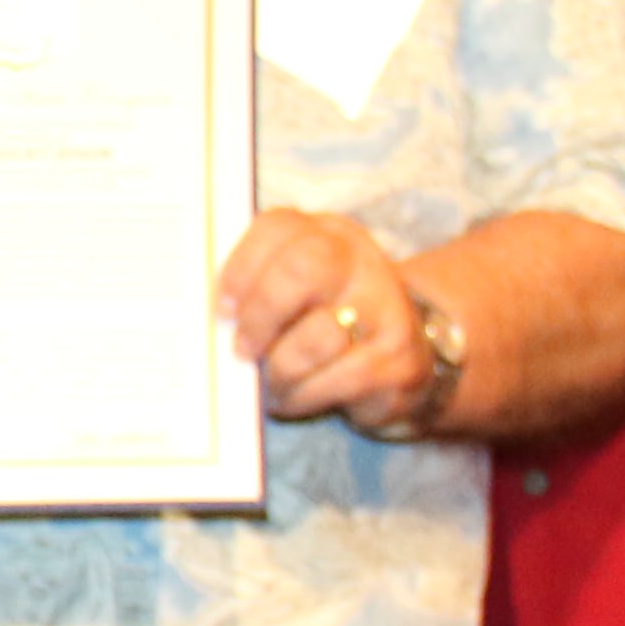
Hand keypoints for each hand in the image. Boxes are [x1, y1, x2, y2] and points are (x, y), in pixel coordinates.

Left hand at [219, 211, 432, 431]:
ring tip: (273, 382)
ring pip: (317, 338)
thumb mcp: (298, 292)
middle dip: (261, 315)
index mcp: (328, 235)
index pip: (278, 228)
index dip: (240, 269)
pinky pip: (336, 381)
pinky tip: (296, 397)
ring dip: (281, 370)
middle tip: (243, 349)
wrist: (406, 356)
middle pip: (302, 270)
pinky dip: (303, 396)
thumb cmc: (328, 323)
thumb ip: (259, 289)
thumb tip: (218, 318)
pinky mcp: (397, 359)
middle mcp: (361, 262)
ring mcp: (386, 309)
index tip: (222, 310)